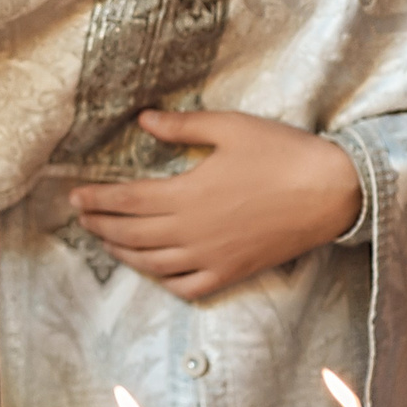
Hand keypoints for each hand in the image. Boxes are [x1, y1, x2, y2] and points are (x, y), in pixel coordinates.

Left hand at [66, 109, 360, 301]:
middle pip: (131, 234)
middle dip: (101, 225)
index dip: (97, 199)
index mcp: (187, 194)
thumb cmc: (283, 154)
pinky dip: (163, 281)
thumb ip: (182, 126)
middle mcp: (192, 231)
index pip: (127, 200)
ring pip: (152, 264)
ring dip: (122, 253)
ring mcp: (211, 257)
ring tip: (106, 241)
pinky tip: (154, 271)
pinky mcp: (232, 273)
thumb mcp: (231, 127)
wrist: (333, 192)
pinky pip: (186, 287)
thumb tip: (143, 119)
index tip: (74, 196)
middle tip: (82, 217)